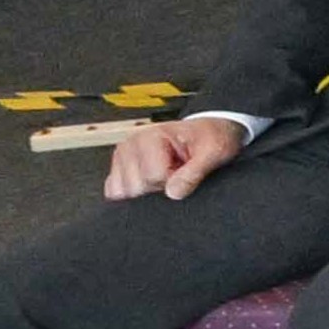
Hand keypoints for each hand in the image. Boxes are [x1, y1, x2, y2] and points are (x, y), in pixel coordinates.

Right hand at [105, 113, 249, 201]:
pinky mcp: (118, 170)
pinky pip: (115, 192)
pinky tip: (151, 183)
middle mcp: (130, 146)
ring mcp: (122, 158)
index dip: (174, 181)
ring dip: (146, 191)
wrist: (207, 133)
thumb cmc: (209, 138)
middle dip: (159, 188)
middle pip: (136, 187)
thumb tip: (174, 193)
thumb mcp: (213, 151)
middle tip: (175, 173)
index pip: (153, 176)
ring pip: (122, 193)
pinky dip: (133, 195)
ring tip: (165, 176)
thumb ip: (194, 172)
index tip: (184, 171)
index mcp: (150, 137)